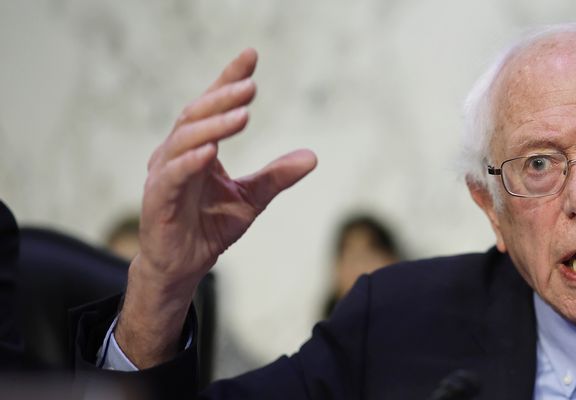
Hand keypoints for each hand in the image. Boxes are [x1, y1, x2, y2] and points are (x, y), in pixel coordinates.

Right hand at [116, 49, 316, 367]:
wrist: (184, 265)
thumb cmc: (210, 224)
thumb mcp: (252, 198)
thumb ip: (277, 176)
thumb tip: (313, 156)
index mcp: (197, 146)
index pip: (212, 105)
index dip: (229, 79)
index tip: (251, 56)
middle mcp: (175, 153)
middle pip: (196, 115)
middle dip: (223, 98)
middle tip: (251, 86)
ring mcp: (163, 174)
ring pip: (184, 140)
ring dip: (213, 126)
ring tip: (242, 115)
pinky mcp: (157, 200)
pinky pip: (172, 176)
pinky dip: (190, 161)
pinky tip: (210, 151)